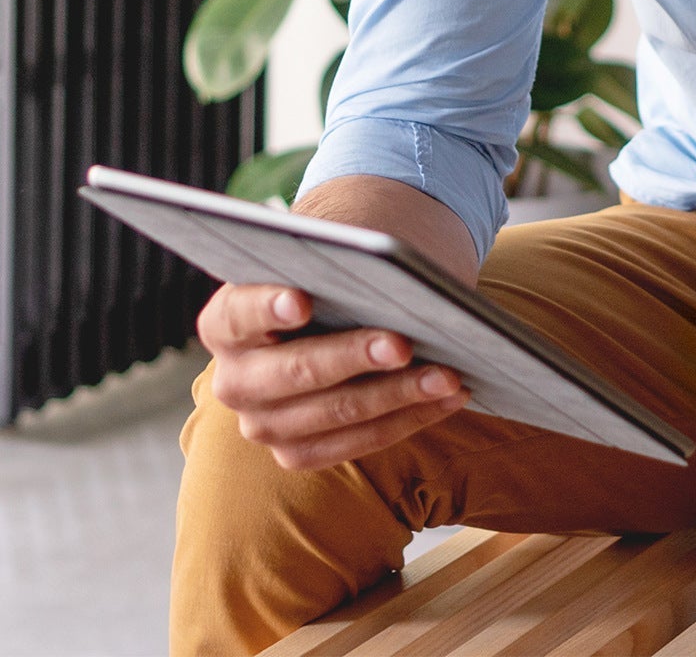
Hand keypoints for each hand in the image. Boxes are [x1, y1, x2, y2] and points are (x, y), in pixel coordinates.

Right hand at [197, 282, 467, 470]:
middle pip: (295, 371)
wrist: (334, 315)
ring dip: (398, 394)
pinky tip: (451, 396)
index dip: (269, 307)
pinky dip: (409, 418)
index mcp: (226, 322)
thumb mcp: (330, 262)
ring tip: (448, 374)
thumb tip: (392, 268)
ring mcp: (263, 424)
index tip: (303, 299)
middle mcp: (234, 380)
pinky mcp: (298, 452)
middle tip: (403, 343)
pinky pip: (358, 442)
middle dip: (353, 356)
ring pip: (335, 413)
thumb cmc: (334, 278)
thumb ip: (343, 265)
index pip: (240, 312)